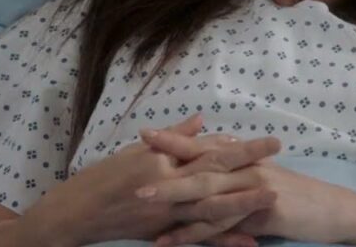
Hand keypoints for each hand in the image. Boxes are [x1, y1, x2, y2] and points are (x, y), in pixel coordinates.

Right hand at [17, 113, 278, 246]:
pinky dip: (224, 240)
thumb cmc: (101, 178)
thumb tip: (202, 121)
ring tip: (272, 194)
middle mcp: (167, 189)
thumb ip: (172, 138)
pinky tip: (248, 241)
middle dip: (250, 167)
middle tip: (280, 158)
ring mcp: (167, 216)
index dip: (239, 147)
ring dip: (244, 202)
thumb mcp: (135, 151)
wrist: (76, 215)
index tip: (267, 141)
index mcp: (160, 163)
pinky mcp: (163, 236)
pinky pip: (199, 239)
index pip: (207, 152)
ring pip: (213, 210)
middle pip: (216, 178)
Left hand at [141, 128, 355, 245]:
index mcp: (244, 158)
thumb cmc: (295, 194)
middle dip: (163, 167)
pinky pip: (221, 226)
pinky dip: (193, 234)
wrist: (332, 208)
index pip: (203, 146)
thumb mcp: (264, 177)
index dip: (174, 139)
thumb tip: (213, 158)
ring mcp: (252, 191)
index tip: (144, 133)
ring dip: (171, 200)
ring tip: (141, 202)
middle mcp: (245, 169)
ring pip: (205, 195)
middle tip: (132, 167)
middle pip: (198, 166)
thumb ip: (238, 170)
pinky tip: (170, 240)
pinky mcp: (260, 214)